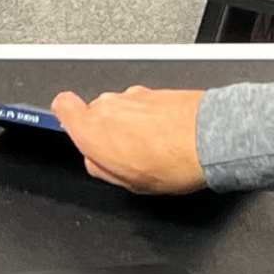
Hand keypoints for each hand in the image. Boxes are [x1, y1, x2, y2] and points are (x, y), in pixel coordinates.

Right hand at [49, 86, 206, 195]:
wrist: (211, 138)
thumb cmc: (172, 162)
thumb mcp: (128, 182)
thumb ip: (102, 168)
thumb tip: (96, 161)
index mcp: (92, 129)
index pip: (62, 106)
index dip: (68, 117)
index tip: (78, 131)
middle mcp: (109, 105)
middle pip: (96, 113)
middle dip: (108, 130)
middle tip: (128, 154)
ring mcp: (134, 95)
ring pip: (122, 109)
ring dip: (132, 125)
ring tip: (154, 148)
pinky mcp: (156, 90)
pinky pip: (145, 106)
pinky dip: (152, 119)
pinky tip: (168, 138)